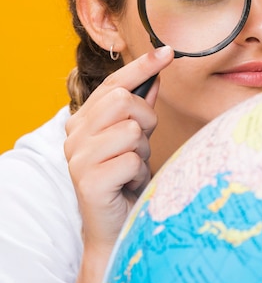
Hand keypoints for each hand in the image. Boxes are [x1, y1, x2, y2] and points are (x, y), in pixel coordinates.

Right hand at [64, 46, 173, 251]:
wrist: (116, 230)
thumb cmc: (126, 183)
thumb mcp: (135, 141)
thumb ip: (139, 109)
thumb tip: (155, 76)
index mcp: (82, 123)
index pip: (112, 85)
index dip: (140, 67)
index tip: (166, 52)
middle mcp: (74, 136)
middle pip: (123, 102)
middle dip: (145, 122)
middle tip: (140, 147)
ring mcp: (77, 158)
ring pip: (131, 130)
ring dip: (142, 152)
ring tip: (133, 170)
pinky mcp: (88, 180)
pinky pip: (132, 160)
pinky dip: (139, 174)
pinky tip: (129, 186)